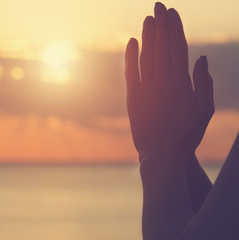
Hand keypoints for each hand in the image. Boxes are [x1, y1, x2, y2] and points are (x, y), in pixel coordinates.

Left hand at [125, 3, 213, 161]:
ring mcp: (145, 89)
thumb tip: (202, 58)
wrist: (161, 154)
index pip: (177, 49)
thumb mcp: (205, 110)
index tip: (173, 13)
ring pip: (146, 56)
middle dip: (161, 25)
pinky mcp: (133, 98)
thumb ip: (203, 83)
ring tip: (149, 19)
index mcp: (181, 84)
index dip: (175, 29)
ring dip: (148, 36)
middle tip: (159, 6)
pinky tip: (131, 42)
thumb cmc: (187, 134)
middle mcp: (162, 83)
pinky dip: (130, 56)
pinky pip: (130, 73)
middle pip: (161, 48)